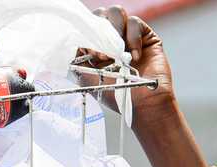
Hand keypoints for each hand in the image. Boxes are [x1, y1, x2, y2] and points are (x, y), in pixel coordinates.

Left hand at [79, 6, 175, 126]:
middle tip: (104, 55)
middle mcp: (111, 38)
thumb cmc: (116, 95)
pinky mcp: (145, 36)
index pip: (87, 25)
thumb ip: (76, 60)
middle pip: (101, 14)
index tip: (90, 52)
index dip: (87, 33)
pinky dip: (133, 39)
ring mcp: (128, 35)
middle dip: (100, 30)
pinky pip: (135, 22)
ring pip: (116, 12)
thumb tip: (70, 43)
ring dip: (114, 30)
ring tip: (118, 55)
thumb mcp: (87, 78)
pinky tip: (135, 58)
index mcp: (96, 46)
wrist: (143, 104)